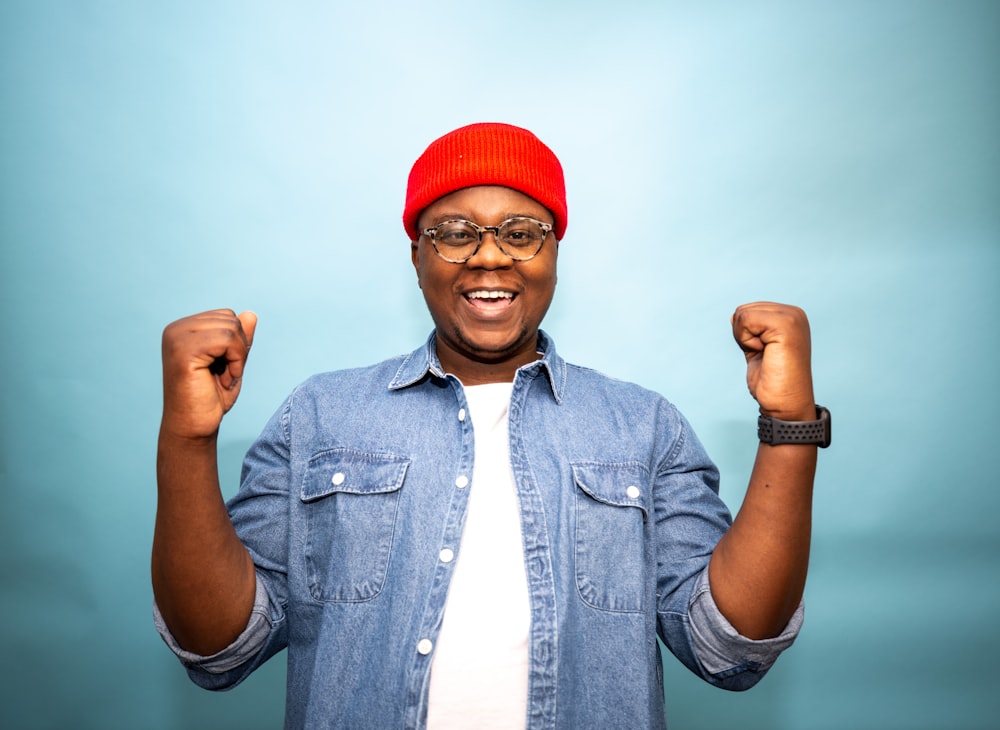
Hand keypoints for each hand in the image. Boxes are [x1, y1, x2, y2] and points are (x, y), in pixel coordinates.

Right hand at [160, 309, 257, 439]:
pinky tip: (224, 380)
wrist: (194, 427)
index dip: (237, 343)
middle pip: (230, 319)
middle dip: (238, 349)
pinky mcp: (183, 350)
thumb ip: (239, 338)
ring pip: (231, 328)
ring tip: (222, 379)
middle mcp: (176, 329)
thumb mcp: (232, 362)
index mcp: (183, 329)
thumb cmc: (210, 398)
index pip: (227, 316)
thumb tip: (250, 314)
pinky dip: (235, 361)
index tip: (223, 368)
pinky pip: (227, 340)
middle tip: (224, 376)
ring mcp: (177, 338)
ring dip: (237, 357)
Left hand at [731, 302, 813, 420]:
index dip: (745, 334)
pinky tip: (764, 353)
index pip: (748, 310)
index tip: (764, 353)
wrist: (785, 404)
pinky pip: (746, 320)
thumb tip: (735, 315)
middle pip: (744, 310)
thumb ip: (749, 331)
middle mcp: (794, 313)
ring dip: (745, 339)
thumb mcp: (757, 349)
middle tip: (764, 355)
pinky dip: (747, 340)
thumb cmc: (772, 381)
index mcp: (790, 316)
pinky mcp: (785, 326)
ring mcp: (792, 317)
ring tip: (766, 355)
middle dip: (744, 335)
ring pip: (743, 314)